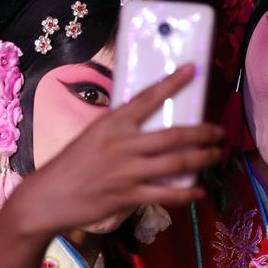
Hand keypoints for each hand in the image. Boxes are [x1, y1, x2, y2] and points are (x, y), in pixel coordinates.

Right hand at [8, 64, 223, 239]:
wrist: (48, 196)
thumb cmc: (71, 165)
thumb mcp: (92, 137)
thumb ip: (119, 131)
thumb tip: (147, 126)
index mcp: (112, 124)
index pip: (147, 98)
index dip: (172, 83)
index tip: (193, 70)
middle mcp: (122, 145)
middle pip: (173, 135)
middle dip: (203, 133)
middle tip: (219, 131)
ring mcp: (127, 172)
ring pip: (176, 163)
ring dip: (202, 158)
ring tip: (215, 154)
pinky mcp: (128, 196)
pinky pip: (166, 195)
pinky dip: (186, 193)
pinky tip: (200, 191)